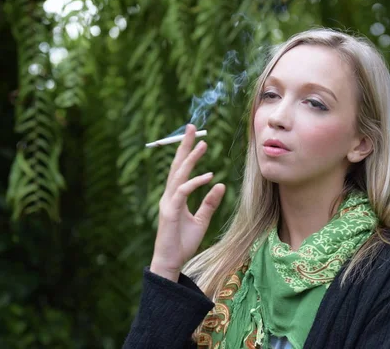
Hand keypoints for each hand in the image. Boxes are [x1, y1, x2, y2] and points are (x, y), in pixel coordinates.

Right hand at [150, 124, 225, 281]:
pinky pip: (182, 192)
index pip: (180, 169)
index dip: (187, 152)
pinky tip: (209, 177)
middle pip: (176, 165)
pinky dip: (195, 183)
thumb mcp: (201, 221)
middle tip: (193, 127)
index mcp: (175, 196)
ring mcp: (168, 202)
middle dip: (184, 145)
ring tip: (203, 145)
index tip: (197, 137)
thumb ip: (209, 203)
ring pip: (178, 174)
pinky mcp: (170, 212)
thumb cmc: (183, 243)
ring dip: (190, 159)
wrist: (171, 262)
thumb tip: (221, 185)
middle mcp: (169, 195)